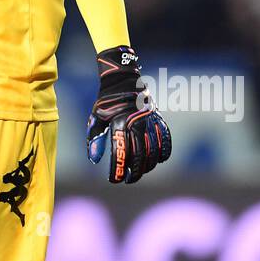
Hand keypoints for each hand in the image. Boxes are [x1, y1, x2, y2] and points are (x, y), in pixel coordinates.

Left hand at [86, 46, 171, 183]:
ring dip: (148, 165)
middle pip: (139, 155)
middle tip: (128, 180)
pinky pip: (165, 139)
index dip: (118, 169)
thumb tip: (94, 161)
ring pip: (153, 150)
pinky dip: (164, 152)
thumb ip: (95, 139)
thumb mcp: (96, 118)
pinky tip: (158, 161)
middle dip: (134, 172)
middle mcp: (136, 123)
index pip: (120, 152)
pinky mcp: (157, 118)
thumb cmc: (106, 101)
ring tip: (140, 172)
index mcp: (119, 123)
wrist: (123, 80)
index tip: (115, 180)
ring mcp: (149, 121)